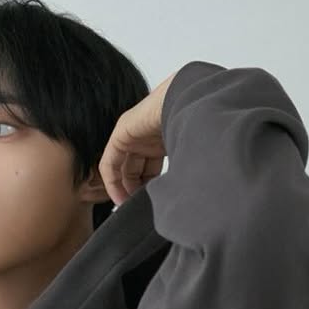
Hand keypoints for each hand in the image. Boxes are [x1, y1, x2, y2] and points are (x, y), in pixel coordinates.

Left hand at [98, 71, 178, 206]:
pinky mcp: (121, 133)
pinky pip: (110, 162)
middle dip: (137, 190)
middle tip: (140, 207)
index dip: (149, 188)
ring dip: (125, 188)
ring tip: (131, 205)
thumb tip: (185, 196)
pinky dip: (112, 181)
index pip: (150, 168)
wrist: (190, 101)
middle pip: (136, 169)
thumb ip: (180, 173)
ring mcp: (133, 133)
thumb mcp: (189, 155)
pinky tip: (118, 197)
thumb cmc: (198, 126)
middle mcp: (146, 136)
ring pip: (123, 167)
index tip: (152, 205)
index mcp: (162, 139)